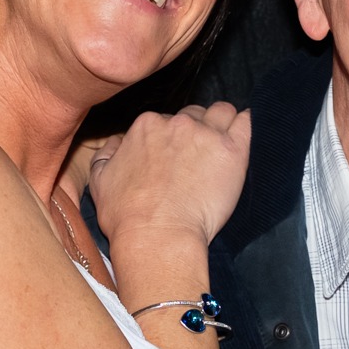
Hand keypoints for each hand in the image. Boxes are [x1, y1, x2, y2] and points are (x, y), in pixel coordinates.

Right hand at [88, 102, 251, 248]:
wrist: (156, 236)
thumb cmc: (127, 216)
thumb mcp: (100, 181)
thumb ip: (105, 154)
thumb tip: (116, 142)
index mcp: (147, 126)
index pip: (166, 120)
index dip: (172, 138)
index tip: (177, 156)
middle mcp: (177, 123)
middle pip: (194, 115)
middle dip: (197, 130)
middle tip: (199, 156)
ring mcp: (206, 134)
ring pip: (221, 112)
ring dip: (223, 123)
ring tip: (223, 144)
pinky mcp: (232, 151)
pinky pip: (246, 122)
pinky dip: (247, 123)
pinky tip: (246, 131)